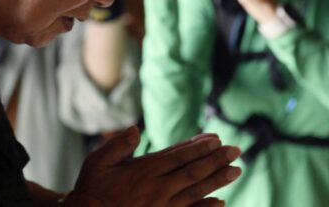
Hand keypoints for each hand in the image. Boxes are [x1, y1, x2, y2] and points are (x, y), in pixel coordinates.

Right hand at [64, 126, 240, 206]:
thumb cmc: (92, 188)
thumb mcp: (97, 161)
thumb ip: (117, 145)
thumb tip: (136, 130)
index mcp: (144, 171)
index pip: (178, 156)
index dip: (199, 147)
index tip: (216, 139)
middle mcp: (158, 188)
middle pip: (193, 172)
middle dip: (216, 160)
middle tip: (236, 151)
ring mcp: (162, 206)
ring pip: (196, 191)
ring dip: (217, 180)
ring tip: (235, 170)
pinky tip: (220, 202)